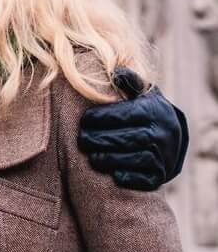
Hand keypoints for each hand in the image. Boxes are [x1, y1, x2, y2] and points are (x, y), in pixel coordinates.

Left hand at [76, 69, 188, 191]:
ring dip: (109, 159)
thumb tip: (117, 72)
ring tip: (92, 156)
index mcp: (153, 112)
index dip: (100, 118)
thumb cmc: (144, 111)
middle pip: (126, 139)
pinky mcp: (160, 175)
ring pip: (133, 159)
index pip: (123, 115)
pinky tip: (113, 174)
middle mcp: (162, 134)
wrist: (170, 136)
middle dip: (99, 140)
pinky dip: (128, 177)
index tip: (83, 120)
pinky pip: (144, 179)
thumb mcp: (140, 93)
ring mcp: (164, 156)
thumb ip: (129, 82)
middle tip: (82, 140)